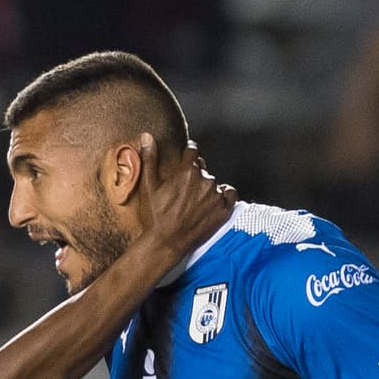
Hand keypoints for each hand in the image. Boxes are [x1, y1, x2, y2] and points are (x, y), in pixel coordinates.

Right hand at [137, 134, 235, 265]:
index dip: (189, 154)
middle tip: (186, 190)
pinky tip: (215, 201)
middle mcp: (204, 180)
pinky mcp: (223, 210)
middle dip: (196, 174)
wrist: (167, 242)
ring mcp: (215, 195)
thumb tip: (147, 136)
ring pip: (214, 183)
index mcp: (187, 171)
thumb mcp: (149, 186)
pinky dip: (225, 195)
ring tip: (195, 202)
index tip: (187, 158)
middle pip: (203, 168)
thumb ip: (150, 158)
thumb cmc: (156, 216)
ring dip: (207, 188)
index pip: (193, 151)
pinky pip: (230, 194)